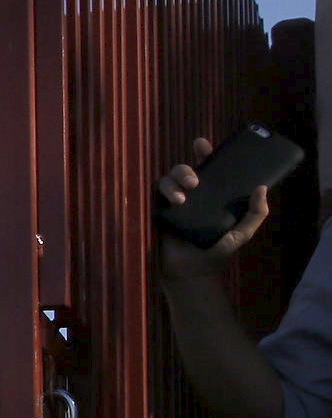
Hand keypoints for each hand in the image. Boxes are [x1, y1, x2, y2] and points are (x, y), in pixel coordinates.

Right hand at [157, 136, 274, 272]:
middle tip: (195, 181)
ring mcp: (172, 203)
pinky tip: (174, 202)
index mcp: (211, 196)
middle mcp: (191, 196)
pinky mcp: (157, 212)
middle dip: (186, 169)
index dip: (204, 154)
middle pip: (184, 170)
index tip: (202, 144)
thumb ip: (256, 214)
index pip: (207, 169)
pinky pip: (155, 193)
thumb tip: (261, 188)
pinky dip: (164, 192)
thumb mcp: (242, 233)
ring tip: (182, 197)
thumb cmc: (216, 253)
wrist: (191, 273)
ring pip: (168, 179)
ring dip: (173, 182)